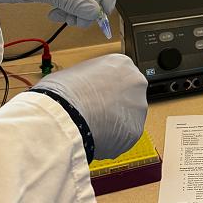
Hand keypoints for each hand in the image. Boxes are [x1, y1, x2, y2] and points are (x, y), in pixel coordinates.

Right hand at [32, 54, 146, 160]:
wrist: (65, 115)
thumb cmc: (63, 92)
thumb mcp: (74, 73)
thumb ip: (89, 80)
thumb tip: (84, 90)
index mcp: (121, 63)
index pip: (119, 76)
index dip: (106, 88)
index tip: (97, 96)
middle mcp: (136, 81)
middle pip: (128, 95)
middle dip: (114, 105)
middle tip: (96, 112)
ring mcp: (138, 106)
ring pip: (128, 117)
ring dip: (115, 123)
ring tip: (93, 126)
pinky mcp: (135, 130)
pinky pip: (125, 136)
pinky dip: (113, 139)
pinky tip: (97, 136)